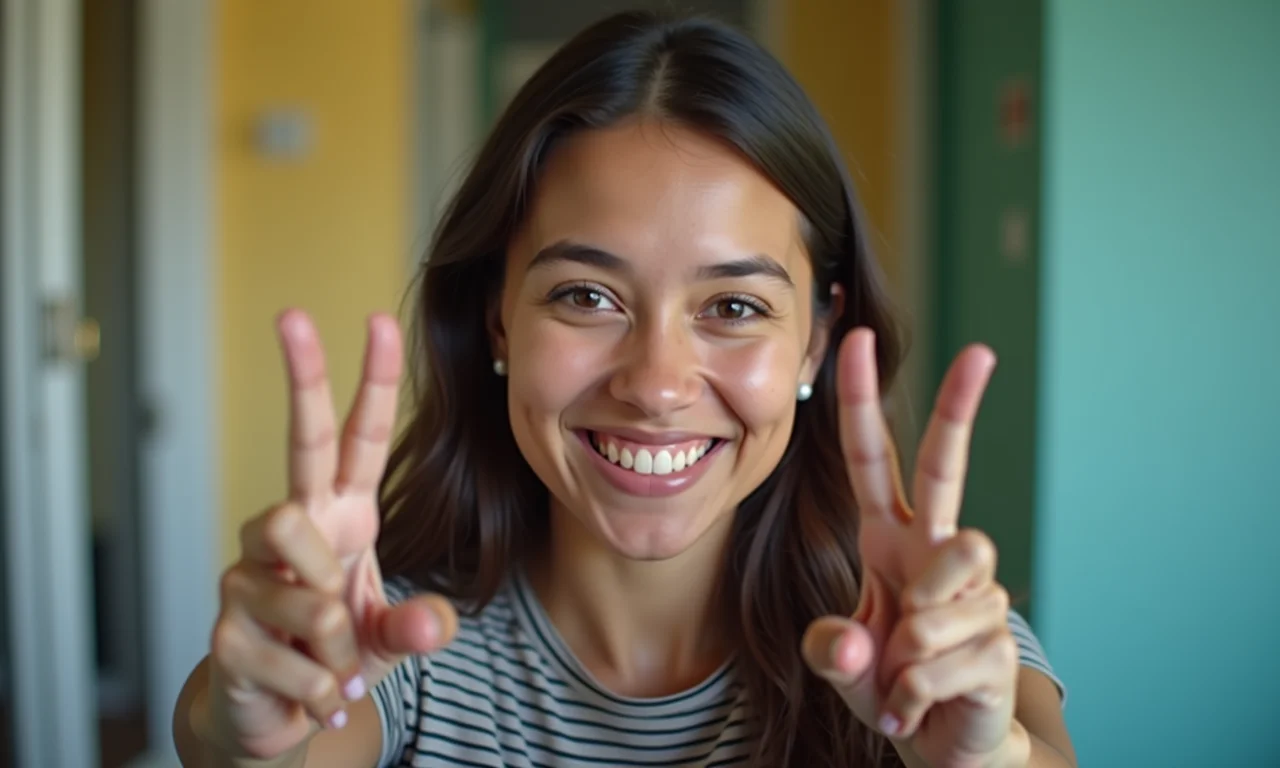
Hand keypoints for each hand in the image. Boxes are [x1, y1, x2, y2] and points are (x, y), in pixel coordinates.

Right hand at [200, 310, 457, 759]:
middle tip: (291, 314)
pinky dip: (316, 689)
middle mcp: (292, 528)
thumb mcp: (391, 639)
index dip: (370, 382)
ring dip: (335, 640)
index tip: (378, 320)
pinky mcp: (225, 627)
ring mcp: (250, 571)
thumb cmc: (336, 654)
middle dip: (301, 376)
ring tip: (334, 668)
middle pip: (298, 442)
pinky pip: (290, 654)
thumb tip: (434, 623)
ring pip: (307, 579)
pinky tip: (311, 695)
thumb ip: (419, 627)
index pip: (357, 437)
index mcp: (341, 514)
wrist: (278, 716)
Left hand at [802, 328, 1019, 767]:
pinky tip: (915, 707)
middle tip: (980, 352)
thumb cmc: (888, 685)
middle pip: (947, 469)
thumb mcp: (842, 664)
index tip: (858, 340)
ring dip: (909, 648)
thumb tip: (859, 642)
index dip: (860, 404)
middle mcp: (934, 552)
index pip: (872, 461)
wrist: (939, 744)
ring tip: (902, 676)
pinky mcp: (997, 639)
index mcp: (889, 540)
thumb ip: (833, 650)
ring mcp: (973, 591)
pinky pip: (941, 660)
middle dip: (960, 408)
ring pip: (942, 592)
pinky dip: (913, 696)